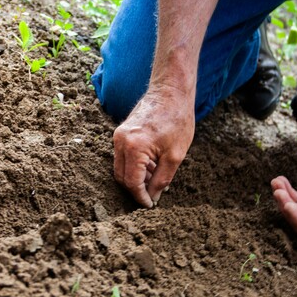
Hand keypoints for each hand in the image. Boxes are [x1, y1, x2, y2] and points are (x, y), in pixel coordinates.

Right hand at [113, 85, 194, 207]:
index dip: (140, 197)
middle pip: (121, 177)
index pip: (131, 182)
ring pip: (121, 167)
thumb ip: (162, 179)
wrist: (171, 92)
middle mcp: (120, 141)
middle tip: (153, 196)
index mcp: (134, 147)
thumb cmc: (177, 120)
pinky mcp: (121, 132)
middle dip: (136, 189)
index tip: (150, 205)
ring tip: (156, 178)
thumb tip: (153, 197)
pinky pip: (123, 156)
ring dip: (136, 177)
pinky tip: (152, 166)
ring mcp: (118, 136)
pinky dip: (135, 166)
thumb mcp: (175, 156)